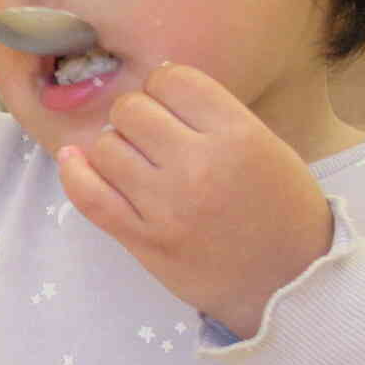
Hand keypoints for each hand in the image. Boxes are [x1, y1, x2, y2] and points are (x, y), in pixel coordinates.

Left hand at [55, 65, 332, 338]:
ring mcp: (166, 205)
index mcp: (238, 135)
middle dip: (138, 116)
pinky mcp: (143, 240)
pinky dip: (74, 172)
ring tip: (136, 161)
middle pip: (132, 109)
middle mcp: (198, 165)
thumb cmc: (282, 212)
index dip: (165, 86)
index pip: (173, 79)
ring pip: (106, 146)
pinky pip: (88, 195)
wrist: (289, 284)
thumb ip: (216, 117)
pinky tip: (76, 160)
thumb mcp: (267, 147)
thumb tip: (159, 85)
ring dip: (115, 147)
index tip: (170, 105)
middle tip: (153, 137)